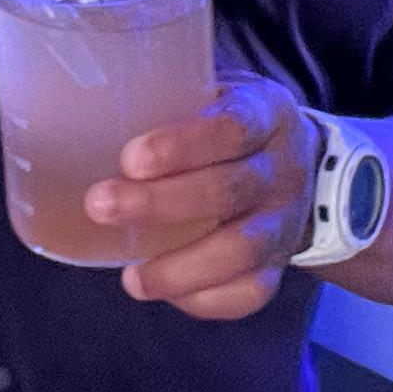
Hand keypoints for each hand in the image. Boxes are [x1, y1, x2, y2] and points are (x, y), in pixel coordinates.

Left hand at [96, 76, 315, 321]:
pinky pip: (250, 292)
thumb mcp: (216, 93)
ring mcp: (285, 223)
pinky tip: (162, 292)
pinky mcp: (278, 266)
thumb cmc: (232, 126)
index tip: (129, 158)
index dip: (182, 145)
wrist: (306, 166)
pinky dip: (203, 298)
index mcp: (267, 114)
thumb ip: (171, 97)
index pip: (233, 126)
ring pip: (242, 251)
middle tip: (101, 206)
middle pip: (230, 190)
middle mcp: (282, 170)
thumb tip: (85, 108)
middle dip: (161, 203)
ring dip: (182, 268)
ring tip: (132, 278)